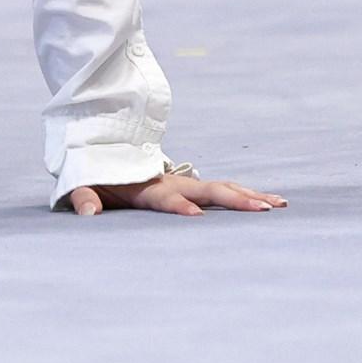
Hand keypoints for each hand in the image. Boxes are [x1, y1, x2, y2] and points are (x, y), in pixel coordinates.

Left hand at [65, 169, 287, 216]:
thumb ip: (84, 198)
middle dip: (234, 200)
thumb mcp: (82, 185)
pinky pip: (222, 188)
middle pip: (208, 190)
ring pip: (222, 186)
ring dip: (249, 194)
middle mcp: (171, 183)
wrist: (105, 145)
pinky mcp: (190, 186)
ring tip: (278, 204)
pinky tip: (268, 202)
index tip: (197, 217)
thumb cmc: (95, 173)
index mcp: (145, 187)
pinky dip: (246, 194)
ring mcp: (184, 182)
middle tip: (262, 210)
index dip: (179, 207)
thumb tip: (87, 214)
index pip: (166, 199)